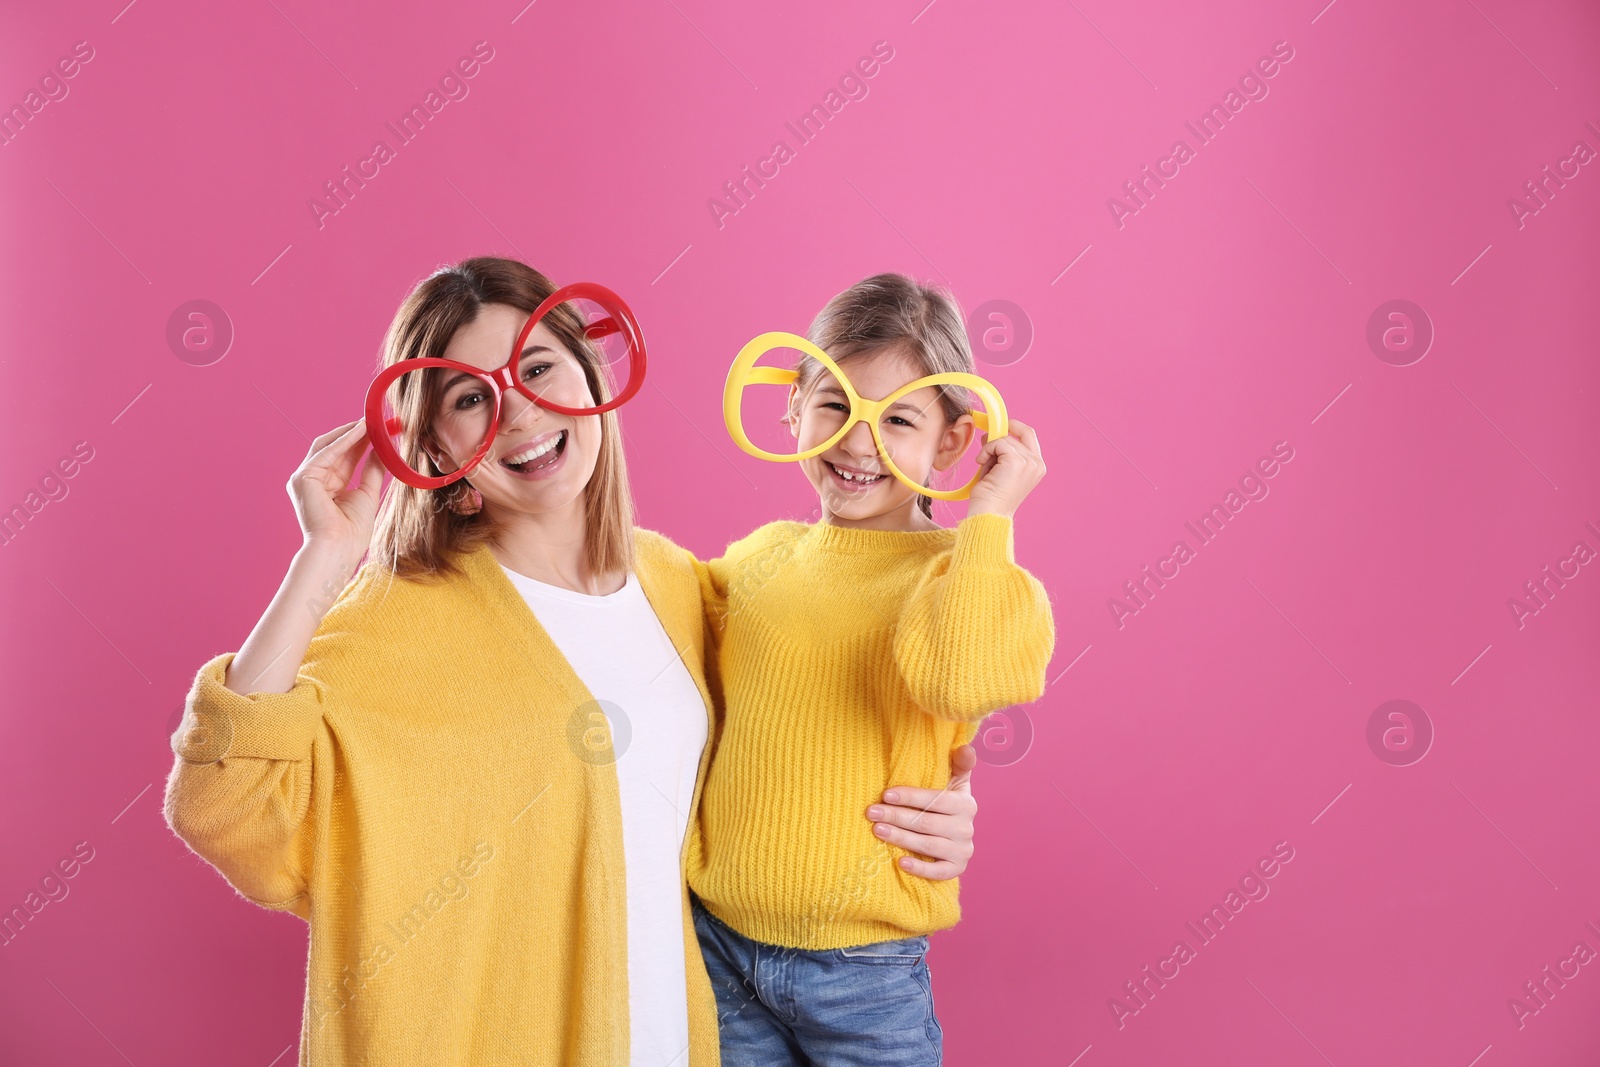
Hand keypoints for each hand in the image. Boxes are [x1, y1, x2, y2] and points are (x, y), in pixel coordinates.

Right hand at [290, 420, 384, 553]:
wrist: (338, 549)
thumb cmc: (352, 531)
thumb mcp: (368, 493)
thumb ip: (373, 470)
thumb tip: (381, 448)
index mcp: (328, 486)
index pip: (345, 457)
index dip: (363, 441)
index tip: (382, 429)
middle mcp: (314, 480)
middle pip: (336, 449)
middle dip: (357, 433)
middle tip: (378, 420)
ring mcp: (305, 478)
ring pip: (329, 446)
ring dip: (351, 432)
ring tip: (372, 421)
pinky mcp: (303, 478)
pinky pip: (326, 453)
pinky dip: (344, 440)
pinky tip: (361, 430)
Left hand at [866, 744, 977, 879]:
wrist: (954, 834)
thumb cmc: (946, 802)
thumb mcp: (954, 781)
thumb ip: (959, 763)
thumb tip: (965, 747)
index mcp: (965, 804)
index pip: (936, 800)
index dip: (911, 797)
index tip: (886, 794)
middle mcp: (966, 828)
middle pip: (927, 823)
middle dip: (897, 817)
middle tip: (872, 812)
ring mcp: (963, 850)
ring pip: (928, 846)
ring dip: (901, 838)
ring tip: (878, 830)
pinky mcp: (957, 868)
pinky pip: (939, 872)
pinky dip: (920, 868)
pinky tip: (900, 862)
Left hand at [966, 419, 1044, 518]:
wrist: (988, 514)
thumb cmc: (991, 496)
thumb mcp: (1001, 469)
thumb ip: (1003, 451)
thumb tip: (992, 431)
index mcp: (1037, 467)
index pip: (1029, 435)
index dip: (1014, 426)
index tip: (998, 427)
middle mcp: (1037, 464)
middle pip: (1016, 435)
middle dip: (997, 439)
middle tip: (984, 451)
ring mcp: (1029, 463)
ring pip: (1005, 439)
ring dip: (989, 448)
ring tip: (984, 464)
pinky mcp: (1016, 462)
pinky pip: (998, 443)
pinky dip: (986, 450)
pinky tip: (981, 463)